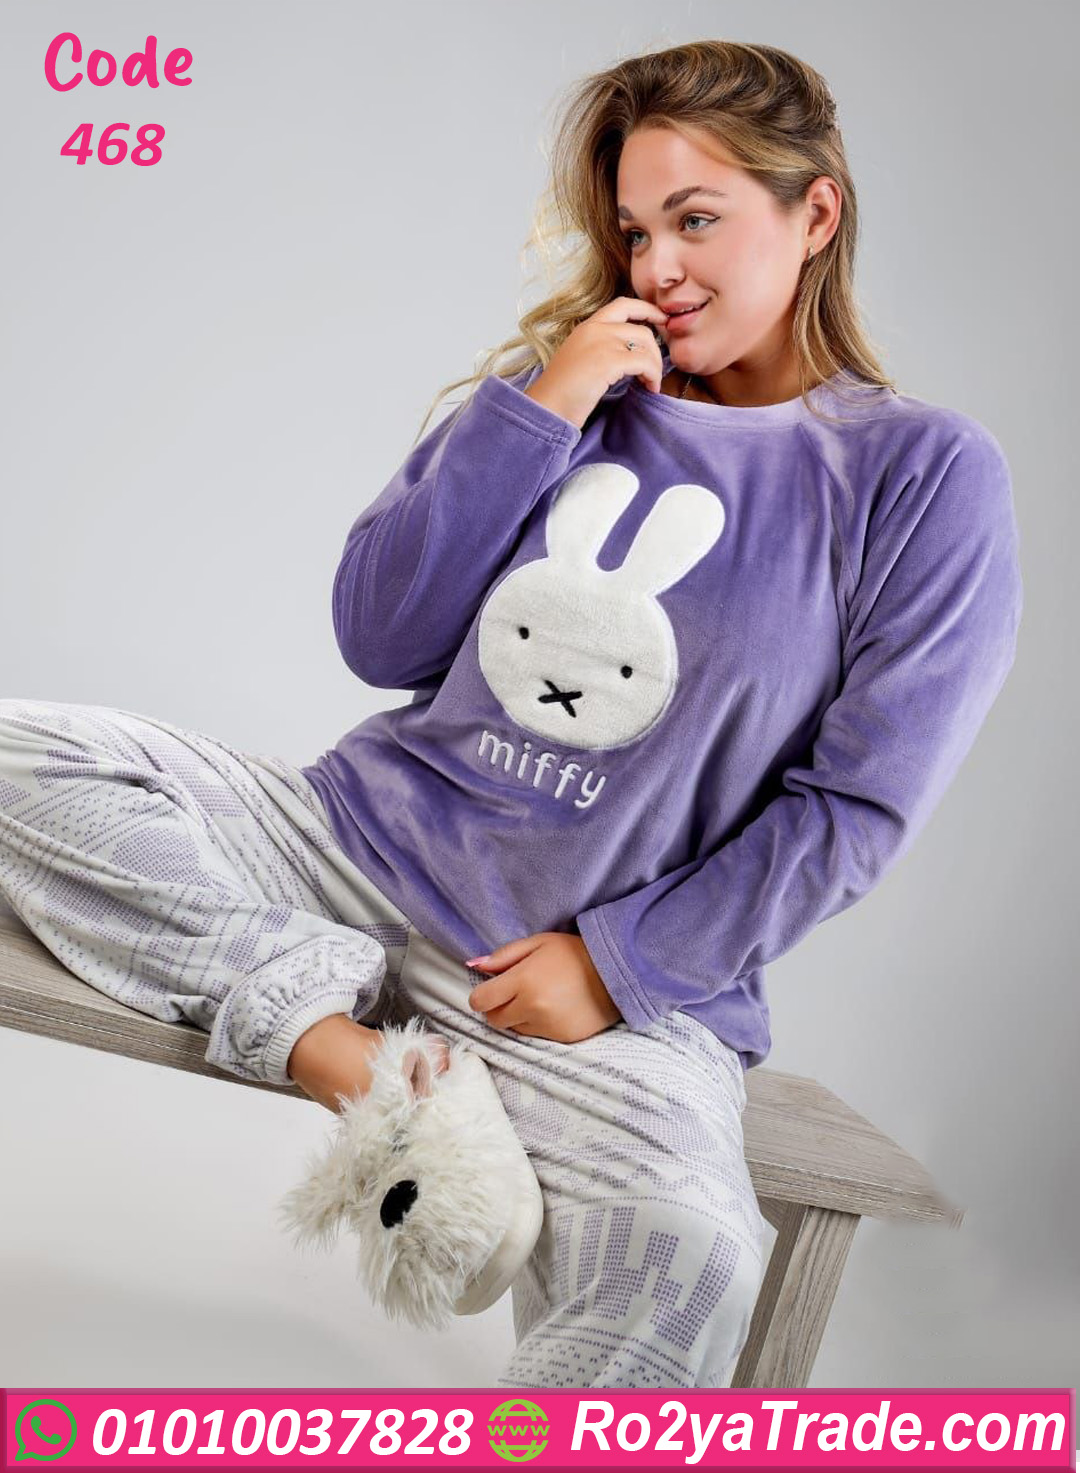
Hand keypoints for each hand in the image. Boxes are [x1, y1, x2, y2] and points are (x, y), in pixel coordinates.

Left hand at [466, 930, 622, 1043]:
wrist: (615, 972)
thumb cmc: (574, 953)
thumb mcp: (538, 942)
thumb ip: (503, 956)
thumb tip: (473, 965)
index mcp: (523, 981)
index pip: (481, 1001)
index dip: (482, 995)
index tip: (492, 988)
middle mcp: (532, 1007)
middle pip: (494, 1019)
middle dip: (498, 1007)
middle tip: (514, 992)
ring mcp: (547, 1026)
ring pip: (514, 1029)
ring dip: (517, 1017)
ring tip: (538, 998)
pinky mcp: (561, 1039)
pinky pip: (535, 1036)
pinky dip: (537, 1025)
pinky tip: (554, 1008)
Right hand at [523, 295, 668, 429]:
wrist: (547, 408)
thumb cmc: (562, 393)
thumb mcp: (580, 360)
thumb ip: (601, 349)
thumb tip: (630, 355)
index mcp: (587, 327)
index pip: (622, 304)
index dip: (646, 309)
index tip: (661, 319)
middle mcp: (594, 329)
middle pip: (640, 327)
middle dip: (655, 350)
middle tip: (656, 369)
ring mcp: (601, 343)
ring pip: (646, 343)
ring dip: (655, 365)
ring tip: (650, 383)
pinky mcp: (609, 361)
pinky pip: (644, 362)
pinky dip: (652, 376)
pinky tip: (649, 388)